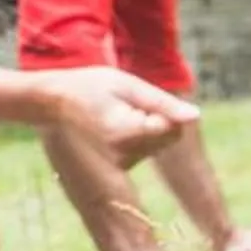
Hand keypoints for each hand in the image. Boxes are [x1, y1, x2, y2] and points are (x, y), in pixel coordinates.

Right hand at [41, 66, 197, 168]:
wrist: (55, 102)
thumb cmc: (92, 86)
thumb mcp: (128, 85)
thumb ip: (162, 103)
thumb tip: (196, 116)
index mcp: (128, 132)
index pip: (173, 128)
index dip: (164, 109)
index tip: (139, 98)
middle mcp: (125, 154)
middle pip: (169, 138)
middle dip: (160, 119)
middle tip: (129, 103)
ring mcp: (122, 163)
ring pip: (159, 145)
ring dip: (149, 127)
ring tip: (119, 111)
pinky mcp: (120, 165)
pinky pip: (146, 149)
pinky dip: (139, 136)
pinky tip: (115, 123)